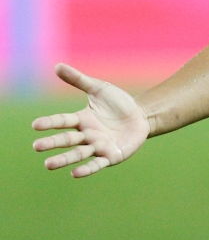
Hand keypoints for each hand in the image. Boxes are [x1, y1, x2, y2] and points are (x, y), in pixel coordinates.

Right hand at [32, 64, 149, 177]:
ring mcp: (98, 146)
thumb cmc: (118, 103)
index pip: (62, 121)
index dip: (50, 123)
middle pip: (66, 139)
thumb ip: (78, 80)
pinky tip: (75, 173)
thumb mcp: (99, 89)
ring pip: (77, 154)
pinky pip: (96, 164)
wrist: (142, 116)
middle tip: (37, 146)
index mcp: (81, 119)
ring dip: (63, 159)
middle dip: (52, 143)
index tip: (35, 125)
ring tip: (48, 164)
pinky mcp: (110, 156)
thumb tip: (57, 66)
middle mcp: (86, 135)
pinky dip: (86, 169)